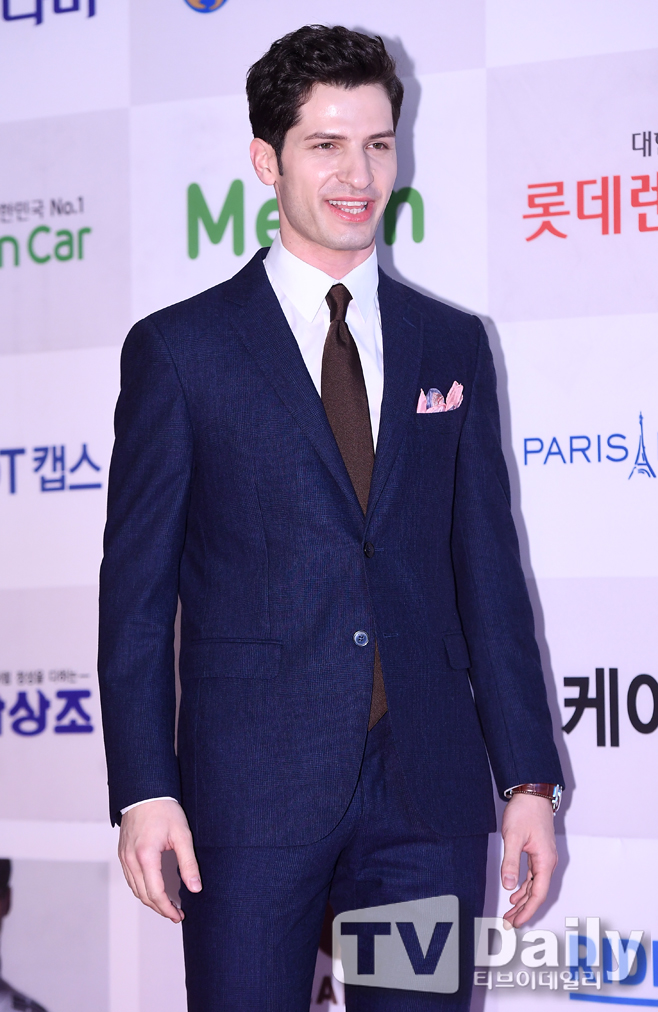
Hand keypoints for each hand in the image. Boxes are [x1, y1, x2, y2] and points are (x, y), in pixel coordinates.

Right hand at [118, 799, 200, 922]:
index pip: (155, 893)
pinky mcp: (123, 854)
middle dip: (160, 908)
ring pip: (135, 889)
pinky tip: (154, 890)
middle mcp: (131, 859)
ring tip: (167, 905)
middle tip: (176, 914)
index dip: (167, 908)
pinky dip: (142, 889)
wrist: (145, 792)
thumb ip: (188, 863)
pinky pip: (130, 879)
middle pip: (143, 895)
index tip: (179, 915)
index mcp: (146, 856)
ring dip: (150, 901)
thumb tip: (195, 887)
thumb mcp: (182, 835)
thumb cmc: (164, 809)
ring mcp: (124, 857)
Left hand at [500, 793, 557, 927]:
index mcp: (545, 861)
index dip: (527, 910)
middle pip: (537, 893)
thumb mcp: (513, 837)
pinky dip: (524, 886)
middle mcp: (548, 862)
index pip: (538, 893)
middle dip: (524, 909)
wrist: (533, 793)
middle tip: (509, 922)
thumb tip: (509, 886)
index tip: (516, 921)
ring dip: (522, 899)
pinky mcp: (538, 852)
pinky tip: (515, 892)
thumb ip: (510, 862)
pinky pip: (533, 876)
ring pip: (534, 885)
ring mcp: (544, 858)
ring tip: (509, 911)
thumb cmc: (525, 812)